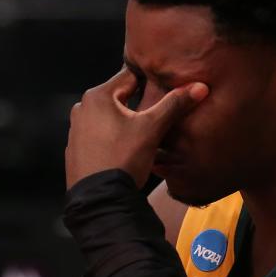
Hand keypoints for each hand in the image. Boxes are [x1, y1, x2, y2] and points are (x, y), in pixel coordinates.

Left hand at [65, 70, 208, 188]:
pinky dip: (112, 138)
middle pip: (119, 97)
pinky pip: (99, 135)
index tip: (164, 87)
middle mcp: (83, 108)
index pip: (130, 75)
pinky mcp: (76, 149)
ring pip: (109, 117)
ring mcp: (76, 129)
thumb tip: (199, 87)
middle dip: (139, 103)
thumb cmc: (123, 159)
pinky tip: (125, 151)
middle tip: (157, 115)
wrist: (100, 200)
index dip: (151, 81)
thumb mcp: (153, 129)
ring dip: (125, 121)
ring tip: (143, 135)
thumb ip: (174, 105)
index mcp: (98, 96)